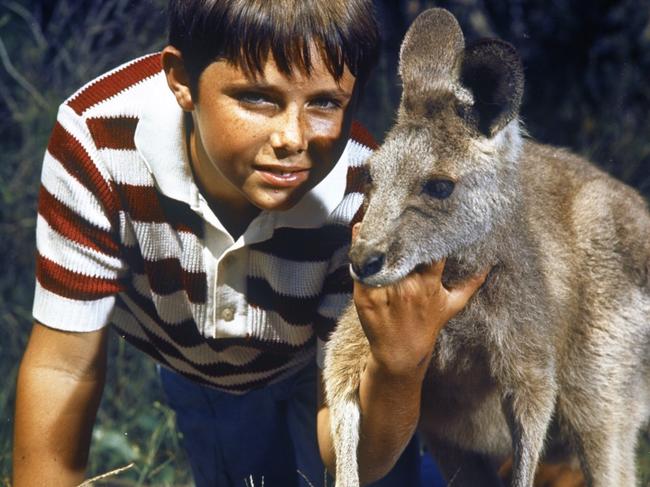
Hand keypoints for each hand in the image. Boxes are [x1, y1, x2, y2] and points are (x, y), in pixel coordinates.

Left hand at [351, 224, 487, 378]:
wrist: (400, 354)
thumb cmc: (426, 327)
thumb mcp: (451, 306)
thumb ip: (469, 284)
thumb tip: (489, 265)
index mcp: (428, 284)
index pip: (430, 251)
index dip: (427, 231)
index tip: (425, 210)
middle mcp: (407, 286)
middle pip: (401, 248)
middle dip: (400, 226)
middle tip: (398, 203)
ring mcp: (385, 292)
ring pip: (379, 254)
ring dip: (378, 233)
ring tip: (377, 211)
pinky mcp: (364, 296)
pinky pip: (360, 266)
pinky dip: (359, 248)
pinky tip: (360, 231)